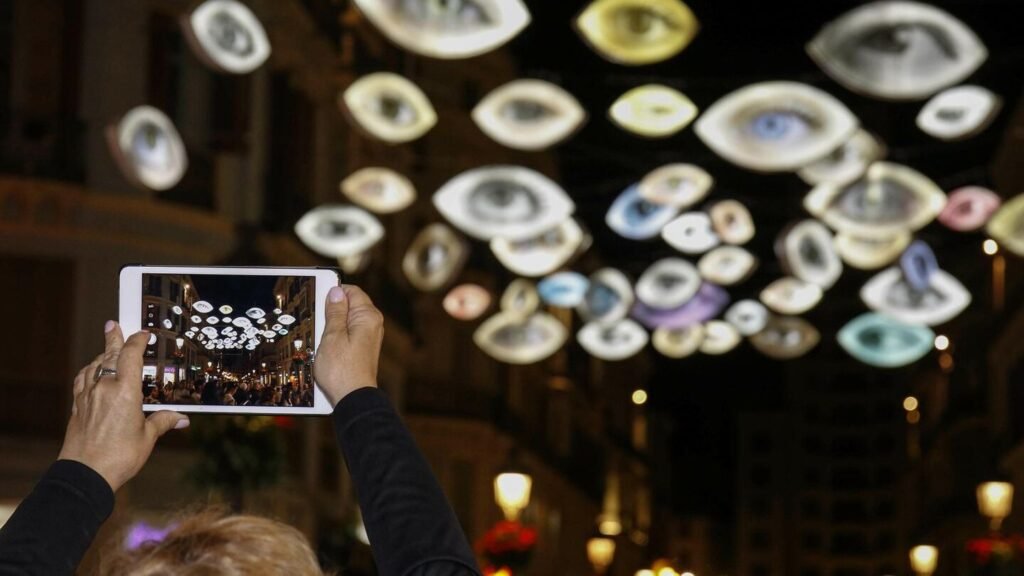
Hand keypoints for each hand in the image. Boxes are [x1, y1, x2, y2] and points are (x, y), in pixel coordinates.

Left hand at [58, 321, 188, 491]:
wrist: (85, 474)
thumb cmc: (119, 457)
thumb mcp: (147, 438)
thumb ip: (162, 422)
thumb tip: (181, 419)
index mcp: (125, 391)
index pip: (130, 355)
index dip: (137, 341)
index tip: (143, 334)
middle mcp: (104, 388)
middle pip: (107, 355)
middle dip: (112, 338)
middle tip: (112, 324)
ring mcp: (88, 397)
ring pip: (93, 367)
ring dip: (100, 355)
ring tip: (106, 349)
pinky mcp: (77, 407)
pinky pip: (82, 381)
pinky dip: (88, 372)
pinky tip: (90, 374)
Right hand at [314, 285, 383, 405]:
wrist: (352, 398)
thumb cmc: (342, 370)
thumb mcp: (332, 336)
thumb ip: (335, 311)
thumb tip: (336, 292)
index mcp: (368, 316)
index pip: (352, 292)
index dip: (334, 293)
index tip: (318, 300)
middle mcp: (373, 324)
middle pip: (350, 305)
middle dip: (332, 310)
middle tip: (317, 322)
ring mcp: (369, 337)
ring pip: (347, 320)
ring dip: (332, 325)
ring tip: (321, 338)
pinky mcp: (363, 348)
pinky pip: (348, 333)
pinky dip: (336, 336)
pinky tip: (326, 346)